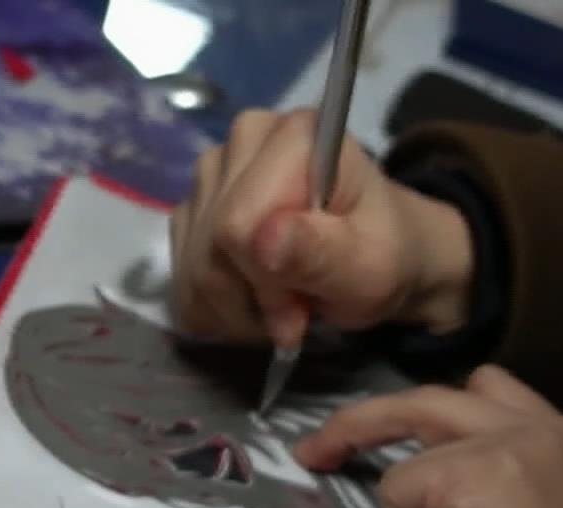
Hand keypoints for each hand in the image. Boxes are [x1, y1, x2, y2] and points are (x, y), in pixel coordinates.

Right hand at [169, 108, 476, 348]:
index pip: (237, 223)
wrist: (375, 256)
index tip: (301, 310)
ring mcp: (214, 170)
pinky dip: (213, 308)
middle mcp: (246, 138)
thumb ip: (321, 253)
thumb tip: (262, 238)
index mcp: (296, 135)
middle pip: (209, 245)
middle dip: (248, 300)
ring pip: (190, 265)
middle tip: (294, 317)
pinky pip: (179, 275)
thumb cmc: (383, 257)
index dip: (264, 282)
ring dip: (230, 310)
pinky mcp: (195, 205)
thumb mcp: (370, 268)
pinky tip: (251, 305)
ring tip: (278, 311)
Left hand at [296, 366, 562, 507]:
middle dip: (383, 412)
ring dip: (376, 453)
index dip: (446, 424)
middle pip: (449, 394)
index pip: (498, 404)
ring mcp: (515, 441)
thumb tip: (466, 500)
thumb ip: (515, 497)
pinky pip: (400, 488)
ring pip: (415, 414)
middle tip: (324, 446)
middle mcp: (554, 429)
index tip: (414, 448)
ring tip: (341, 477)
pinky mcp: (471, 468)